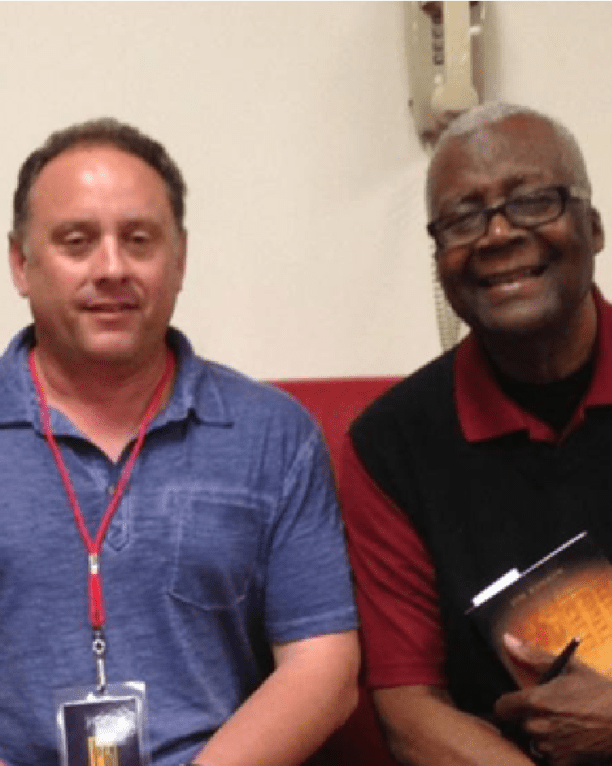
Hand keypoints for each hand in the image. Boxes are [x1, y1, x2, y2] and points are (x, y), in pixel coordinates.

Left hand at [494, 634, 611, 765]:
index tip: (517, 702)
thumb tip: (508, 640)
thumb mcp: (570, 667)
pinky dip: (554, 750)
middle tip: (547, 712)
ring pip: (531, 740)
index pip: (501, 707)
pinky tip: (569, 738)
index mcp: (535, 700)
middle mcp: (537, 725)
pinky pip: (546, 756)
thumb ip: (533, 656)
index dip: (508, 704)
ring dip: (539, 734)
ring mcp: (549, 747)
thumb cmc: (600, 693)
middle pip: (516, 724)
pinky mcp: (562, 763)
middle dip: (527, 717)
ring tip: (561, 724)